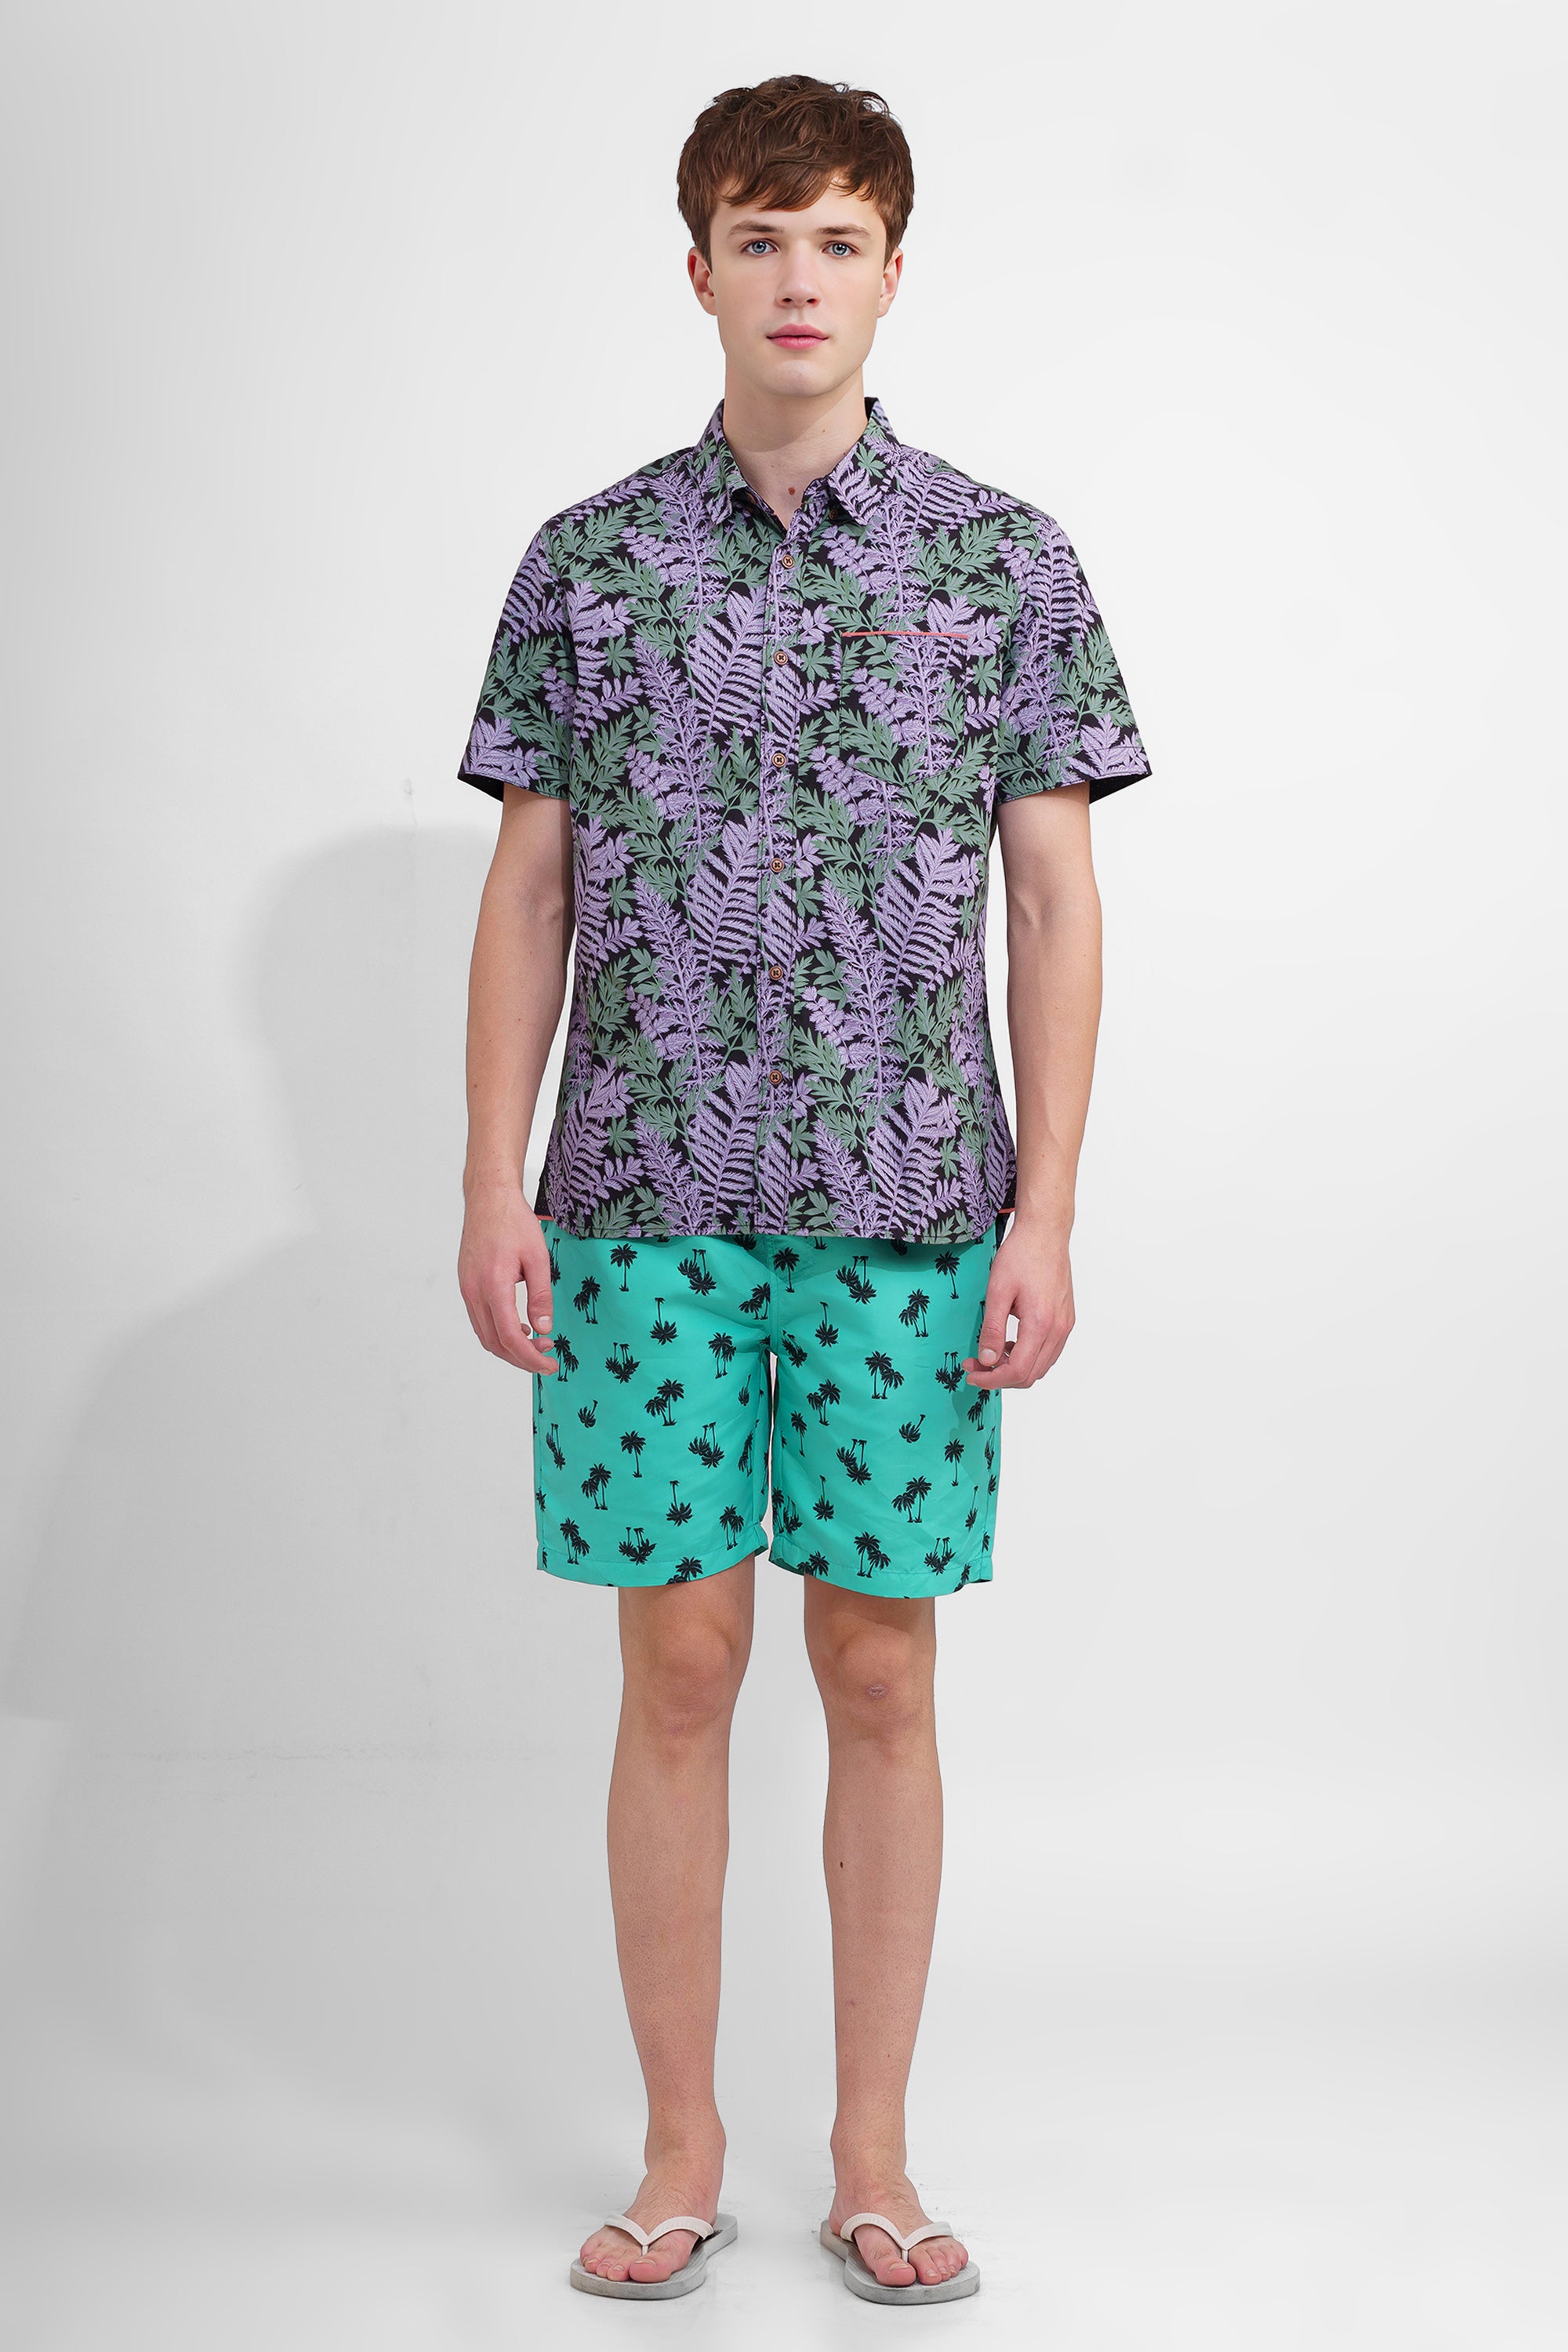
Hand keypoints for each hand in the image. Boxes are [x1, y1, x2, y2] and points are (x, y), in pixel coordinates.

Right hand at [458, 1188, 558, 1373]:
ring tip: (537, 1343)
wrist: (488, 1199)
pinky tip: (519, 1326)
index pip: (509, 1337)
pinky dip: (499, 1332)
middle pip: (494, 1343)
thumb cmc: (513, 1223)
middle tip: (547, 1359)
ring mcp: (467, 1289)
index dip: (530, 1358)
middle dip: (521, 1358)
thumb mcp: (538, 1258)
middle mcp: (474, 1291)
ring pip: (485, 1335)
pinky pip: (480, 1320)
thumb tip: (544, 1329)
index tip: (549, 1365)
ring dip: (509, 1347)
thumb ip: (541, 1296)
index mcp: (493, 1286)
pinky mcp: (467, 1285)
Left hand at [962, 1219, 1074, 1389]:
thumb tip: (987, 1359)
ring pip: (1042, 1366)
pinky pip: (1049, 1352)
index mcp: (1041, 1323)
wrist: (1045, 1232)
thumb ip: (992, 1329)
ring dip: (1015, 1368)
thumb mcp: (998, 1290)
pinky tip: (1010, 1343)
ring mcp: (1065, 1324)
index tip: (972, 1374)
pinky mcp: (1066, 1319)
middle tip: (975, 1365)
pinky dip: (1028, 1357)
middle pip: (1031, 1375)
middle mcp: (1059, 1328)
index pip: (1018, 1370)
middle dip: (1000, 1377)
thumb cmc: (1022, 1255)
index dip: (992, 1379)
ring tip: (991, 1354)